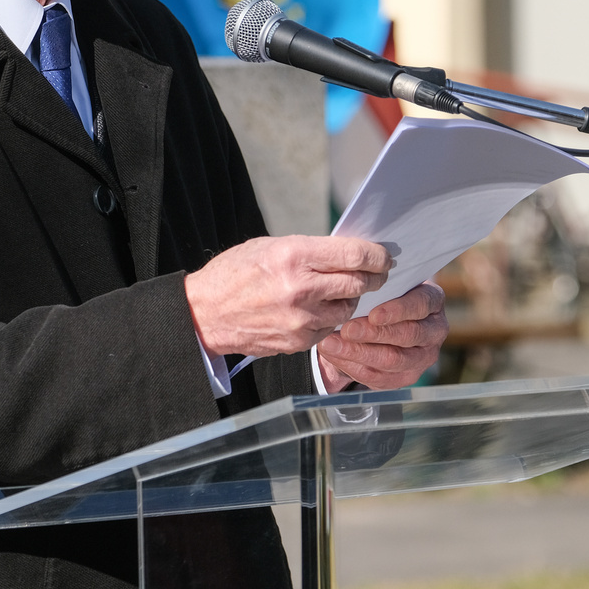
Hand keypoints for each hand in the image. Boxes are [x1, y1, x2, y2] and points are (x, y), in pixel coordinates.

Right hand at [184, 236, 390, 356]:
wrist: (205, 313)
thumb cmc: (237, 273)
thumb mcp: (271, 247)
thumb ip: (311, 251)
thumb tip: (351, 254)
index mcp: (294, 256)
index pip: (354, 255)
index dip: (377, 255)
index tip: (384, 256)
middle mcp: (300, 288)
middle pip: (359, 283)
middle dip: (372, 277)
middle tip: (375, 273)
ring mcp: (300, 319)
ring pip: (348, 308)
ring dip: (350, 299)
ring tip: (338, 290)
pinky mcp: (298, 341)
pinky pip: (330, 329)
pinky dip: (329, 318)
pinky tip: (317, 309)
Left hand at [315, 283, 446, 390]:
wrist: (376, 324)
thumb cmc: (381, 297)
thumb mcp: (383, 286)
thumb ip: (376, 286)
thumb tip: (356, 286)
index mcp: (432, 300)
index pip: (421, 304)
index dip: (398, 310)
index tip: (373, 314)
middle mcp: (434, 329)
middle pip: (408, 335)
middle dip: (374, 333)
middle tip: (346, 330)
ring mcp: (423, 356)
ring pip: (393, 359)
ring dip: (358, 352)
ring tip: (331, 344)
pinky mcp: (407, 376)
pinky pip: (381, 377)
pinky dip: (353, 366)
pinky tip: (335, 355)